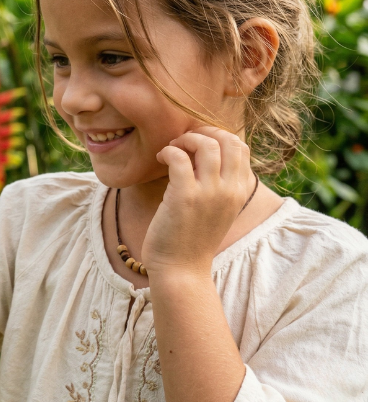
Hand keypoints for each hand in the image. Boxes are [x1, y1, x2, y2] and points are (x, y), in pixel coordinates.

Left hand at [142, 126, 256, 274]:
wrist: (182, 269)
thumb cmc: (193, 237)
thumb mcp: (217, 208)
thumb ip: (219, 182)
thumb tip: (205, 152)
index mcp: (239, 191)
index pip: (241, 146)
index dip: (218, 136)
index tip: (198, 143)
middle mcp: (229, 190)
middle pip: (228, 140)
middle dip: (204, 132)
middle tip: (184, 141)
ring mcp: (208, 193)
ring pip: (206, 144)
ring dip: (185, 139)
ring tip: (172, 149)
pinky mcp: (184, 196)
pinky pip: (179, 157)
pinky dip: (168, 151)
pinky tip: (161, 158)